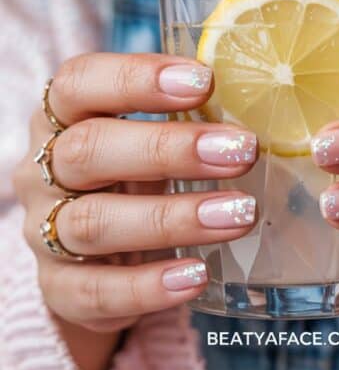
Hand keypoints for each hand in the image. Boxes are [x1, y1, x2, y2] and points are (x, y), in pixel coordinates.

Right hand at [13, 52, 257, 341]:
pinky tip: (198, 275)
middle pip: (88, 150)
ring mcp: (44, 231)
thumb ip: (186, 111)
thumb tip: (264, 91)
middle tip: (241, 151)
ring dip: (173, 218)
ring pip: (93, 223)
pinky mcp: (59, 289)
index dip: (136, 78)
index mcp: (62, 113)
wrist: (91, 250)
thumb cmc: (132, 166)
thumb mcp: (148, 129)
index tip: (204, 80)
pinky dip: (148, 286)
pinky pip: (95, 291)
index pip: (80, 82)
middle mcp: (43, 168)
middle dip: (168, 149)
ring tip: (240, 213)